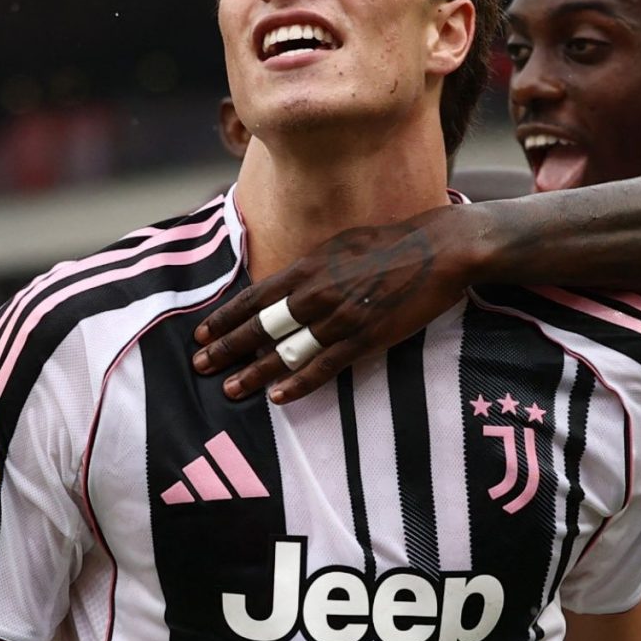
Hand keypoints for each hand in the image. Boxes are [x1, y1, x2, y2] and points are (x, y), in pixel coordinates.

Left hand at [194, 206, 482, 403]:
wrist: (440, 249)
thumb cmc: (392, 243)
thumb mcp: (340, 244)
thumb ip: (310, 267)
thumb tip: (286, 281)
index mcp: (308, 266)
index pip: (253, 297)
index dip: (225, 318)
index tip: (201, 333)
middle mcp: (316, 293)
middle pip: (260, 327)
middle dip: (226, 348)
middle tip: (200, 365)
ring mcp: (338, 318)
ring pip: (285, 352)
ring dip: (254, 373)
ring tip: (230, 389)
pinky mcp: (364, 339)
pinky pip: (323, 367)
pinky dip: (297, 384)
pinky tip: (277, 398)